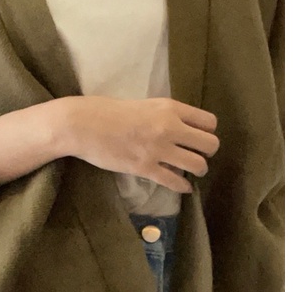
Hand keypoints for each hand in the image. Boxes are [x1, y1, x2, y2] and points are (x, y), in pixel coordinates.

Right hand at [62, 96, 219, 193]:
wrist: (82, 124)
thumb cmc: (106, 110)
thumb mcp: (143, 104)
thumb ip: (163, 114)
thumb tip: (178, 127)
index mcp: (169, 108)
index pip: (209, 121)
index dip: (207, 131)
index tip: (198, 136)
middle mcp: (169, 127)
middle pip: (210, 144)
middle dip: (207, 151)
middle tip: (197, 154)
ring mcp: (158, 150)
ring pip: (198, 165)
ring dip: (198, 169)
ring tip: (191, 170)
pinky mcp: (144, 168)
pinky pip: (175, 182)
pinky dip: (183, 187)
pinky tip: (183, 187)